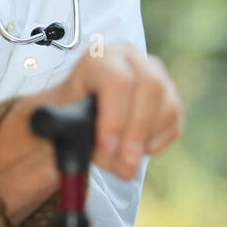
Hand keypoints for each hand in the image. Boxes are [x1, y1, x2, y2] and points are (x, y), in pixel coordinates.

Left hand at [0, 41, 183, 223]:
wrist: (75, 118)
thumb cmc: (62, 117)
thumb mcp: (52, 119)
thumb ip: (61, 129)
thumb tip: (75, 148)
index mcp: (98, 57)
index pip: (116, 80)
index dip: (115, 117)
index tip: (106, 148)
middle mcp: (131, 59)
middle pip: (150, 88)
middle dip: (135, 133)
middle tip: (123, 168)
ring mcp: (155, 76)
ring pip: (166, 108)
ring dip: (143, 143)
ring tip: (118, 165)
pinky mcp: (169, 98)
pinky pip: (174, 123)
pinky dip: (154, 145)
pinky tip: (130, 154)